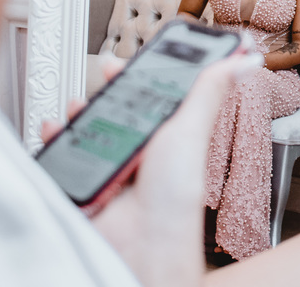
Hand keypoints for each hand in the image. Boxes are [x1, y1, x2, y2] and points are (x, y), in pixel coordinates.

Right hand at [43, 50, 261, 285]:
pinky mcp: (86, 181)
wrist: (140, 246)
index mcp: (170, 136)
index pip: (159, 94)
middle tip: (107, 70)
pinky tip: (57, 130)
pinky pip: (66, 153)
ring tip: (79, 103)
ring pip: (91, 126)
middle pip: (120, 106)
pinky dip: (57, 138)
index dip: (148, 72)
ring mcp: (112, 165)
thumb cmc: (174, 199)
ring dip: (81, 110)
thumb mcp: (191, 131)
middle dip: (110, 86)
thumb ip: (208, 91)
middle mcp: (142, 150)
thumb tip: (242, 60)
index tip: (142, 53)